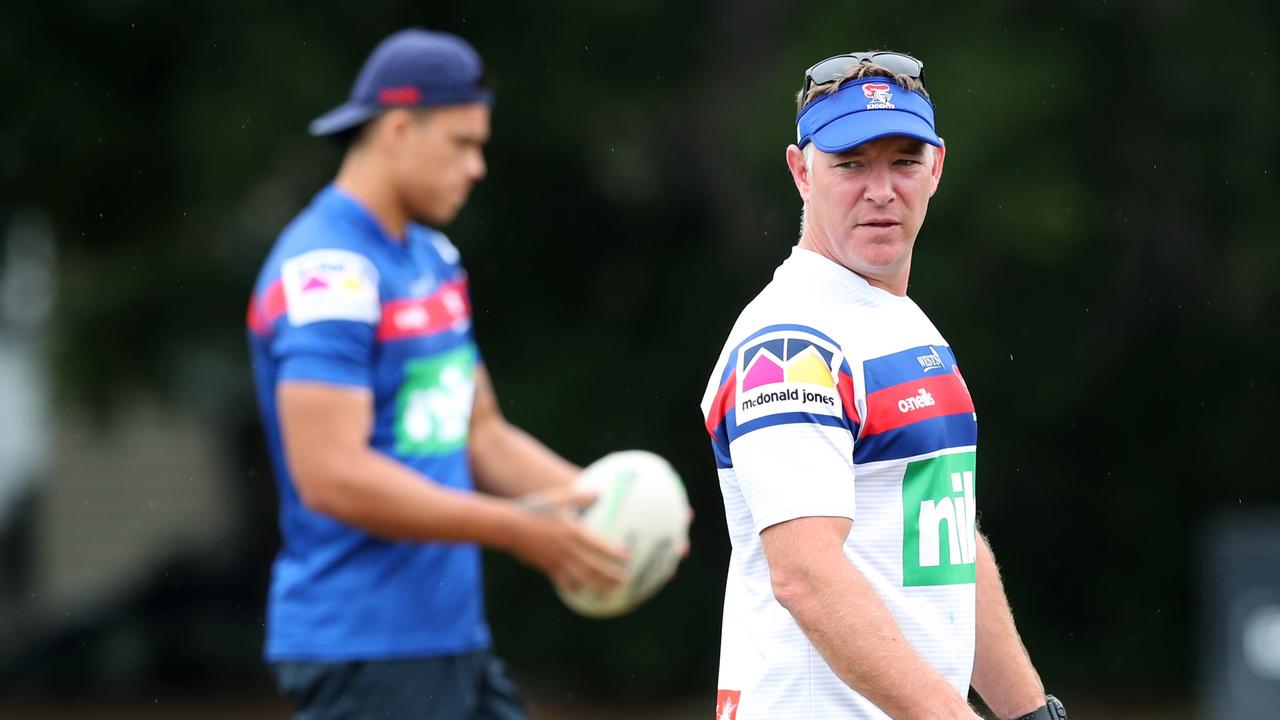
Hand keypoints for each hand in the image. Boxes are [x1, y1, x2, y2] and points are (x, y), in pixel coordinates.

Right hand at [509, 485, 628, 592]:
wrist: (509, 527)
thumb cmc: (533, 509)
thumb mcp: (556, 499)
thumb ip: (578, 496)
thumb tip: (599, 491)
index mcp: (572, 532)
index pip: (598, 545)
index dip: (613, 552)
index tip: (627, 557)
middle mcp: (567, 549)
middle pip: (593, 566)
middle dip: (610, 575)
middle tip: (626, 581)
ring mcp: (557, 560)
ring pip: (581, 577)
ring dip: (597, 585)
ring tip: (611, 591)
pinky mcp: (546, 567)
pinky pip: (562, 581)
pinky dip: (573, 587)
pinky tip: (580, 592)